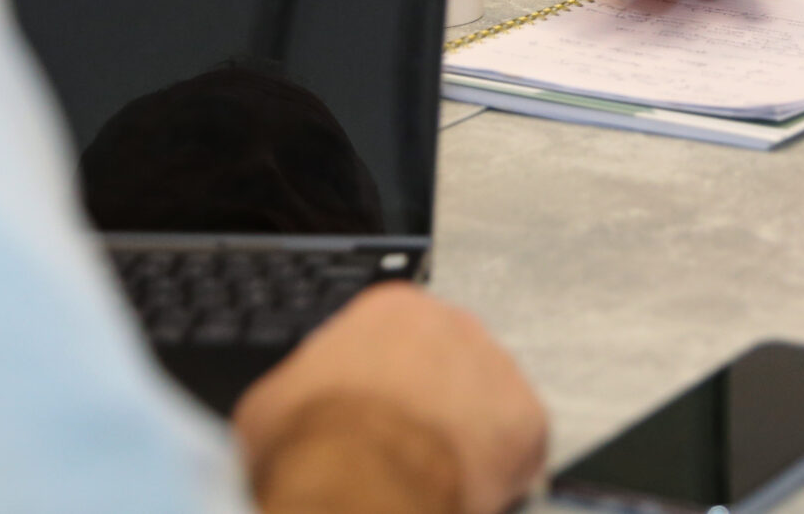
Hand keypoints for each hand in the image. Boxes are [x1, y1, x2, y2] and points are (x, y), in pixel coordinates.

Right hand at [233, 283, 546, 513]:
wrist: (354, 477)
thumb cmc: (312, 441)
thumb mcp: (275, 401)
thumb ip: (301, 389)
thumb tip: (291, 410)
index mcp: (393, 310)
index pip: (401, 339)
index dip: (387, 386)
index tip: (377, 417)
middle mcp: (455, 326)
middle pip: (450, 368)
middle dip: (431, 408)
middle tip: (405, 454)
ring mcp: (497, 370)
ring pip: (487, 406)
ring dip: (466, 440)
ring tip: (434, 480)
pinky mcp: (528, 422)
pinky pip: (519, 449)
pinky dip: (500, 475)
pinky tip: (466, 494)